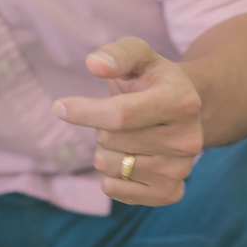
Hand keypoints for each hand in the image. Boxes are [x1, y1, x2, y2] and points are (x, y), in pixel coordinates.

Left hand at [53, 36, 202, 205]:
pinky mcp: (169, 193)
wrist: (182, 111)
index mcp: (181, 102)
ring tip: (128, 136)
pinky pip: (113, 189)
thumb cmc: (150, 79)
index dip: (83, 112)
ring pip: (107, 166)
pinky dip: (110, 174)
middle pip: (108, 140)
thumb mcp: (137, 54)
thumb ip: (117, 54)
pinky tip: (129, 157)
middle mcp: (187, 140)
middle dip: (100, 126)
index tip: (60, 107)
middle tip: (121, 117)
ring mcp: (181, 170)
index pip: (119, 116)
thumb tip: (95, 63)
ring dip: (105, 150)